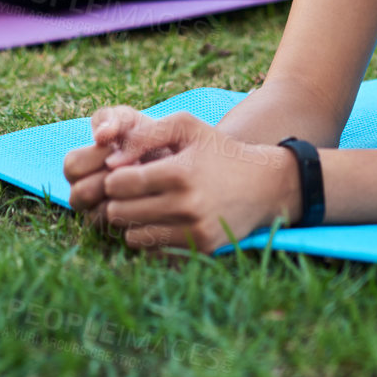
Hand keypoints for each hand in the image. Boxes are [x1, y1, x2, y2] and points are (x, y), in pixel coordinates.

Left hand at [63, 105, 300, 252]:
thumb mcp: (186, 127)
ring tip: (144, 207)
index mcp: (180, 172)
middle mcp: (187, 204)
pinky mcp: (202, 248)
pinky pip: (154, 250)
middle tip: (130, 193)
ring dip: (131, 222)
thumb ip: (144, 134)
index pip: (119, 184)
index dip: (113, 179)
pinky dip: (151, 237)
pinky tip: (161, 221)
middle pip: (119, 213)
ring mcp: (195, 230)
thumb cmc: (218, 151)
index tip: (124, 174)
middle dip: (118, 201)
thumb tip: (111, 161)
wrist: (264, 184)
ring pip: (132, 236)